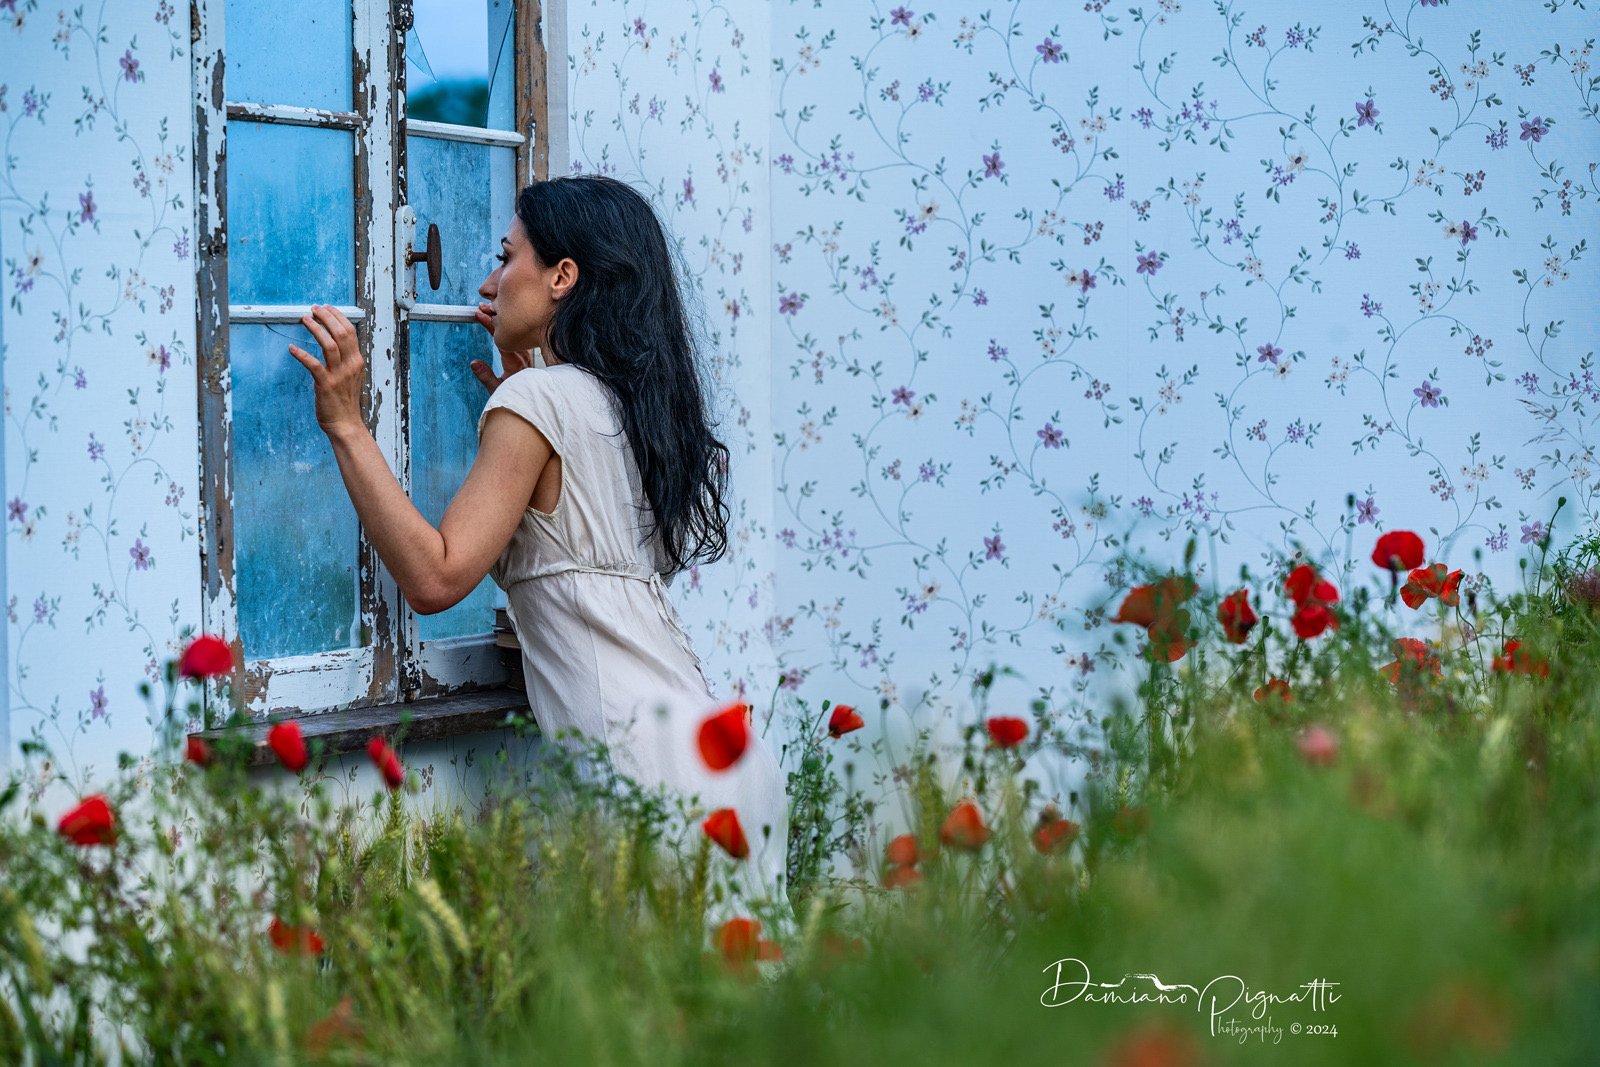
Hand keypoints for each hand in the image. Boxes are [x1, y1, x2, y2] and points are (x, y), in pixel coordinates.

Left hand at [287, 305, 365, 436]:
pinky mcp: (326, 384)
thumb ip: (345, 359)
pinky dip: (302, 354)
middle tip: (314, 309)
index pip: (350, 331)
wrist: (345, 424)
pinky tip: (292, 348)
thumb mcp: (350, 375)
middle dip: (326, 317)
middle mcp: (350, 365)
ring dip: (316, 329)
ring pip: (329, 344)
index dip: (337, 316)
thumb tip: (335, 343)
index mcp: (357, 361)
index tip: (326, 308)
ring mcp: (339, 374)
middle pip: (341, 333)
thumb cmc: (344, 401)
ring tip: (305, 319)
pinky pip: (313, 365)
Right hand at [471, 301, 534, 393]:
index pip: (501, 338)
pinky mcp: (526, 353)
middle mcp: (522, 355)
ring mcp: (526, 353)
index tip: (479, 314)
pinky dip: (508, 327)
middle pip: (508, 330)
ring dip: (501, 321)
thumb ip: (485, 376)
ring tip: (488, 310)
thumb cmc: (516, 395)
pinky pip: (518, 336)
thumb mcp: (497, 389)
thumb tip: (474, 363)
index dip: (489, 324)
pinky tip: (500, 321)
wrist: (534, 398)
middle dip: (494, 317)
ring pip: (514, 331)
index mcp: (515, 362)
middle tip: (481, 307)